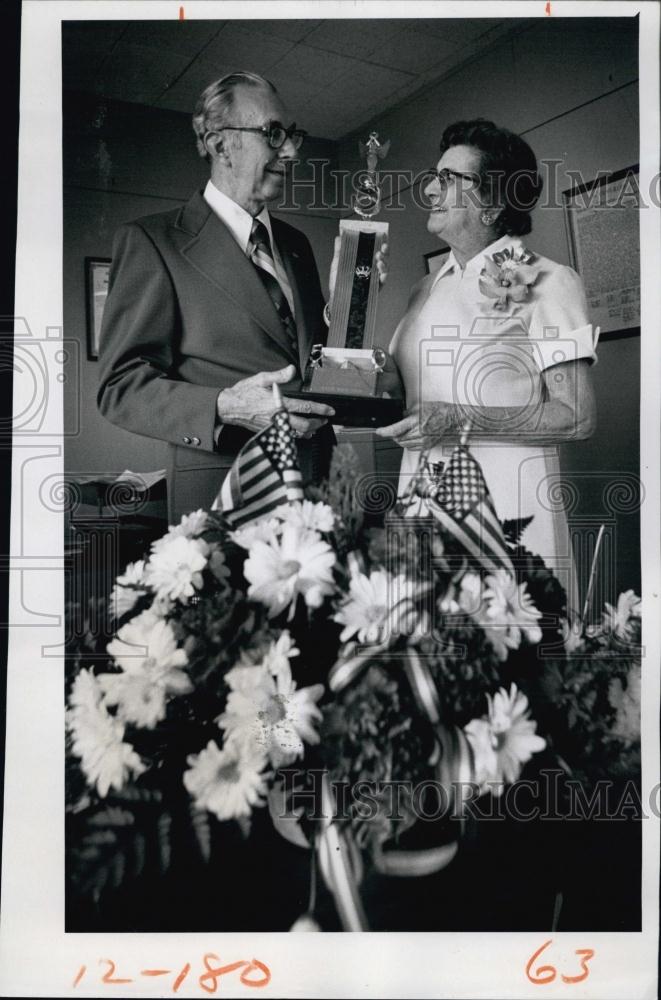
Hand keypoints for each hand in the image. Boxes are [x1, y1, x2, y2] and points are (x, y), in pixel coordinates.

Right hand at [217, 365, 334, 436]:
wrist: (230, 407)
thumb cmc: (244, 393)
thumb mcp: (261, 379)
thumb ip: (279, 376)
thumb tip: (291, 370)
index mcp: (278, 404)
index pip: (305, 408)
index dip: (320, 409)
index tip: (329, 411)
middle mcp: (277, 417)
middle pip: (304, 425)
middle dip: (317, 423)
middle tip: (324, 420)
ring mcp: (273, 426)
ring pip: (296, 434)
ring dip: (309, 431)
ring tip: (315, 426)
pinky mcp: (269, 431)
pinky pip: (287, 436)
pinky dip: (297, 435)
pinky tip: (300, 431)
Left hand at [328, 238, 388, 304]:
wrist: (336, 297)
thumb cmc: (338, 281)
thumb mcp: (338, 263)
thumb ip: (339, 250)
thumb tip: (339, 236)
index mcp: (364, 259)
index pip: (375, 248)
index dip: (381, 241)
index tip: (383, 234)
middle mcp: (371, 267)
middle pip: (383, 256)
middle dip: (385, 250)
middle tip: (383, 247)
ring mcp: (374, 277)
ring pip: (385, 267)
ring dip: (385, 261)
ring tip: (379, 258)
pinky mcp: (375, 288)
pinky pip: (383, 281)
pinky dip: (384, 275)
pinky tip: (382, 273)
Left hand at [376, 402, 456, 449]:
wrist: (453, 419)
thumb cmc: (439, 411)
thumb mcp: (420, 407)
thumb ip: (407, 413)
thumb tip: (399, 417)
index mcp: (415, 422)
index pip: (394, 430)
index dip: (384, 432)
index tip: (379, 431)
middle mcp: (419, 433)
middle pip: (397, 439)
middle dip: (393, 434)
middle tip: (393, 429)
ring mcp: (423, 441)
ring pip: (404, 444)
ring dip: (400, 439)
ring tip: (404, 431)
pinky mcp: (426, 446)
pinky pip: (411, 447)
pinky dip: (408, 443)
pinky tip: (411, 436)